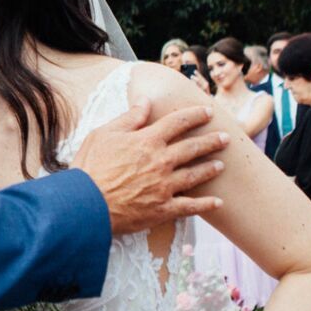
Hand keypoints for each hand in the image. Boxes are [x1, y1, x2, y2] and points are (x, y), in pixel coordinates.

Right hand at [74, 99, 227, 236]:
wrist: (85, 205)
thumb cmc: (90, 168)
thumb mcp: (103, 134)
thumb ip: (128, 118)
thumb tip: (146, 101)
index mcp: (147, 141)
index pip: (178, 123)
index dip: (195, 115)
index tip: (209, 112)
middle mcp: (161, 162)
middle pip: (192, 147)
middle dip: (211, 141)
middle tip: (226, 138)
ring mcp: (164, 187)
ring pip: (195, 175)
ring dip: (210, 168)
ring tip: (221, 165)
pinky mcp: (163, 209)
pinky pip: (190, 206)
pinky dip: (205, 204)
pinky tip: (218, 203)